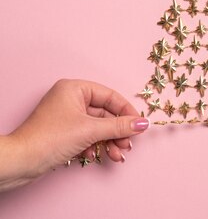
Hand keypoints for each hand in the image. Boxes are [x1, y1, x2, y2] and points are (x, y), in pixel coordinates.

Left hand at [0, 79, 149, 191]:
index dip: (127, 111)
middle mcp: (71, 99)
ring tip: (116, 155)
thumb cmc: (50, 139)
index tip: (139, 125)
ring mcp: (67, 115)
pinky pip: (88, 135)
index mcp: (75, 89)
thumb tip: (142, 123)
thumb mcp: (90, 130)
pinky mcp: (64, 131)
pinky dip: (96, 145)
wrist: (21, 162)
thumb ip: (119, 126)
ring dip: (109, 141)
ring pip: (98, 126)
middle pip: (105, 114)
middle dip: (117, 132)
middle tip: (127, 145)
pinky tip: (97, 155)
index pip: (110, 96)